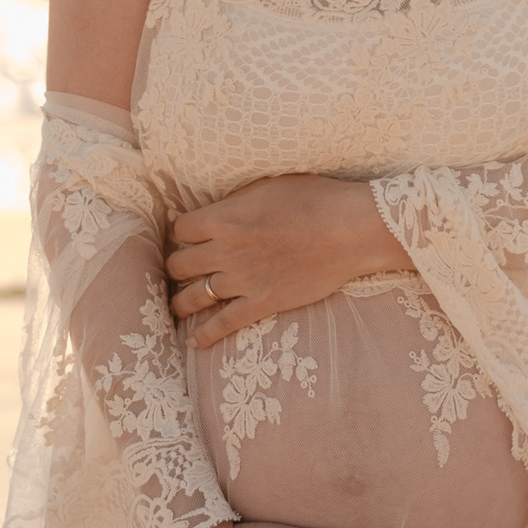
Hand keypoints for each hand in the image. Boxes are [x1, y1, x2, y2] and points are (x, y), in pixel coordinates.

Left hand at [165, 172, 413, 352]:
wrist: (349, 230)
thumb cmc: (315, 199)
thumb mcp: (268, 185)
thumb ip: (237, 200)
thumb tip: (220, 209)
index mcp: (225, 218)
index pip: (181, 229)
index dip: (183, 233)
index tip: (190, 237)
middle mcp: (226, 250)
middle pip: (179, 264)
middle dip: (178, 267)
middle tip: (183, 271)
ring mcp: (243, 279)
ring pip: (193, 297)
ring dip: (181, 303)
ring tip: (179, 306)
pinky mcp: (263, 302)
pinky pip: (224, 324)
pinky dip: (205, 336)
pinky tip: (194, 342)